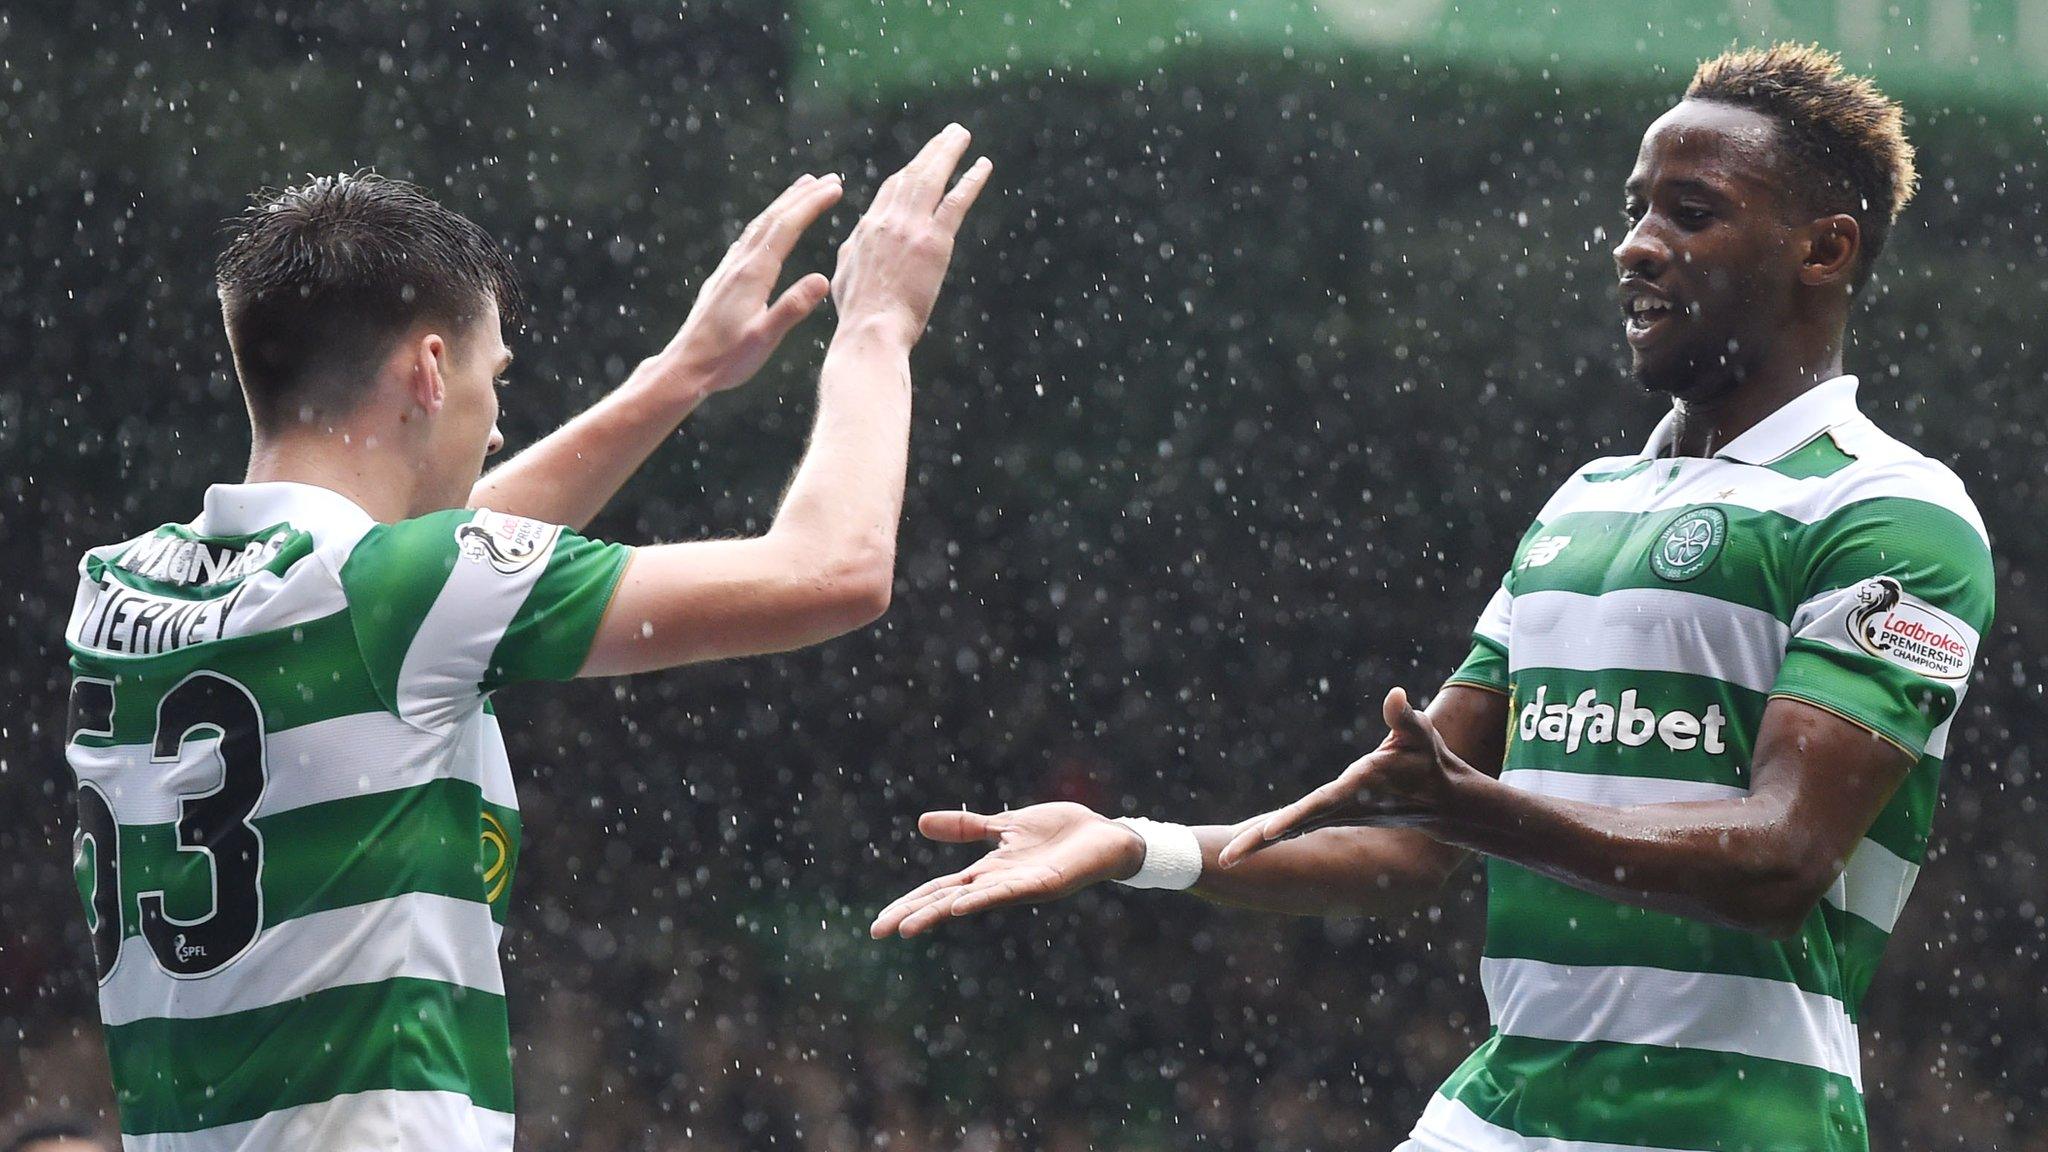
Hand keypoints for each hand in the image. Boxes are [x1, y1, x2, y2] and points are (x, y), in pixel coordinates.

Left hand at [650, 173, 844, 395]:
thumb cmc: (726, 358)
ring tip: (802, 188)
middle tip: (828, 179)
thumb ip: (792, 308)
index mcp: (753, 274)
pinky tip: (769, 227)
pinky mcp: (724, 278)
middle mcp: (739, 264)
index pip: (787, 228)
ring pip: (760, 226)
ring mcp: (729, 269)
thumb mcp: (764, 338)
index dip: (812, 204)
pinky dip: (767, 223)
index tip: (835, 187)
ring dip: (784, 204)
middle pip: (773, 218)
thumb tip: (823, 279)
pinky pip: (750, 239)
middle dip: (802, 196)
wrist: (686, 366)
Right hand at [831, 123, 992, 347]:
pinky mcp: (934, 242)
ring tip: (961, 135)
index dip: (907, 173)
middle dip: (931, 151)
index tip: (920, 162)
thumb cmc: (858, 313)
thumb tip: (855, 241)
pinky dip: (971, 180)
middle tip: (948, 134)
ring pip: (932, 178)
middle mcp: (888, 220)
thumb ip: (852, 252)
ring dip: (948, 152)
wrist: (871, 330)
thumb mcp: (844, 275)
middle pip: (911, 175)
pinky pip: (956, 202)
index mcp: (867, 228)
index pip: (890, 191)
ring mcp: (911, 228)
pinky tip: (983, 165)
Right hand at [869, 802, 1142, 938]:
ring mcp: (1020, 886)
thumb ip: (967, 827)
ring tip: (908, 926)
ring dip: (939, 913)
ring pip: (971, 901)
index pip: (940, 890)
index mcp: (989, 871)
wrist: (1107, 836)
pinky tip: (960, 906)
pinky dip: (982, 899)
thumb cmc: (1061, 833)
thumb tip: (921, 823)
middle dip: (912, 915)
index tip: (879, 922)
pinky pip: (1008, 892)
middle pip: (947, 901)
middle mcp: (1000, 884)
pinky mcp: (1044, 883)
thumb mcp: (1004, 824)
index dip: (909, 903)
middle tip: (878, 931)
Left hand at [1219, 687, 1479, 866]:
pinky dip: (1271, 835)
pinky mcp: (1333, 814)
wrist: (1441, 801)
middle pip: (1293, 826)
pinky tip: (1248, 841)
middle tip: (1226, 857)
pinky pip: (1296, 826)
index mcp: (1358, 789)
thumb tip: (1395, 695)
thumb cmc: (1428, 761)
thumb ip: (1404, 717)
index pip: (1320, 805)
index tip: (1269, 832)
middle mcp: (1342, 807)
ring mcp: (1336, 815)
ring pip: (1290, 830)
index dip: (1295, 818)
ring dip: (1257, 843)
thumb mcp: (1420, 734)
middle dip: (1260, 842)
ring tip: (1224, 857)